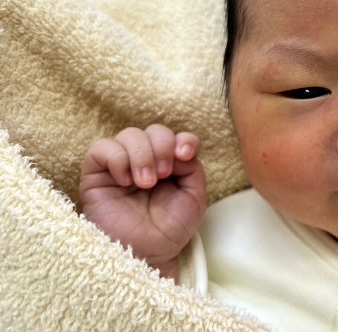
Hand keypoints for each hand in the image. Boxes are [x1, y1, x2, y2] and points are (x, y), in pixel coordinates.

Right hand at [79, 124, 206, 279]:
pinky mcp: (96, 175)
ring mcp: (120, 166)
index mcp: (170, 164)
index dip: (184, 139)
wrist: (146, 255)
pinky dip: (117, 158)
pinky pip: (101, 148)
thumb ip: (192, 167)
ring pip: (129, 134)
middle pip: (154, 131)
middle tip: (162, 175)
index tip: (185, 155)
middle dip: (162, 147)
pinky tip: (125, 181)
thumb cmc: (169, 230)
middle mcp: (145, 161)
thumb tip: (178, 146)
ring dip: (142, 154)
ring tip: (145, 182)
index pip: (177, 137)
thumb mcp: (194, 197)